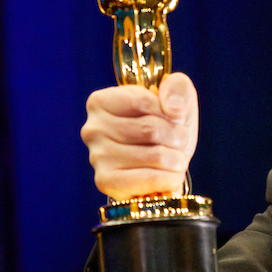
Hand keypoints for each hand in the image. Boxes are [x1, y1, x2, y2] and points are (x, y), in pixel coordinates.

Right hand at [81, 72, 198, 201]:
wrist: (167, 163)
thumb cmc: (168, 127)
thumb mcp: (177, 98)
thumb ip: (178, 88)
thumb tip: (173, 108)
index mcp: (101, 101)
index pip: (144, 102)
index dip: (170, 112)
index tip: (173, 118)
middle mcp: (93, 128)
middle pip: (150, 130)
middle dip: (178, 137)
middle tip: (179, 141)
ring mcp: (97, 158)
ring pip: (156, 156)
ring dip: (177, 159)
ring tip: (174, 158)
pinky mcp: (107, 183)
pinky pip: (151, 179)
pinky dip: (170, 178)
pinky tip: (168, 175)